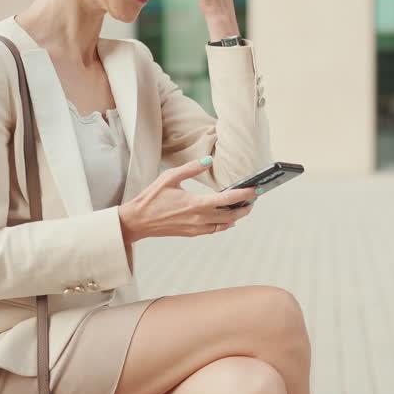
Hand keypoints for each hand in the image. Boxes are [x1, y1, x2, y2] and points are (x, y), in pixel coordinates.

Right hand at [118, 159, 258, 241]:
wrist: (137, 221)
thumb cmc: (151, 198)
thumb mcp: (169, 177)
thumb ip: (191, 168)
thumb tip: (208, 160)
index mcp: (195, 203)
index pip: (227, 199)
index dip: (245, 194)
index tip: (256, 190)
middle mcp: (198, 218)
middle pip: (232, 215)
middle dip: (246, 207)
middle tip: (254, 198)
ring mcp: (196, 228)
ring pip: (225, 225)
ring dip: (237, 216)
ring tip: (244, 206)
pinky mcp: (192, 233)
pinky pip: (215, 230)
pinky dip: (225, 224)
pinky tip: (227, 217)